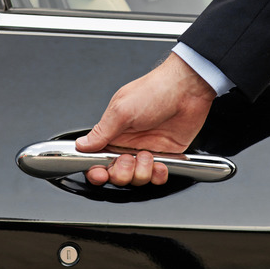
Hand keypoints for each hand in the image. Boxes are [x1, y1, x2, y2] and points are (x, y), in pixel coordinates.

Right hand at [76, 52, 215, 185]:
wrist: (188, 89)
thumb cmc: (155, 90)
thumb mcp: (122, 110)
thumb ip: (101, 132)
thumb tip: (81, 145)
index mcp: (114, 133)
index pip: (97, 160)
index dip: (97, 172)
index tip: (101, 174)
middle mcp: (129, 145)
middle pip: (117, 175)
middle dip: (121, 173)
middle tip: (128, 159)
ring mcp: (148, 151)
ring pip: (138, 179)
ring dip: (142, 171)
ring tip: (147, 155)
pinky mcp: (166, 156)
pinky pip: (158, 177)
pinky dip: (159, 175)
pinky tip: (161, 163)